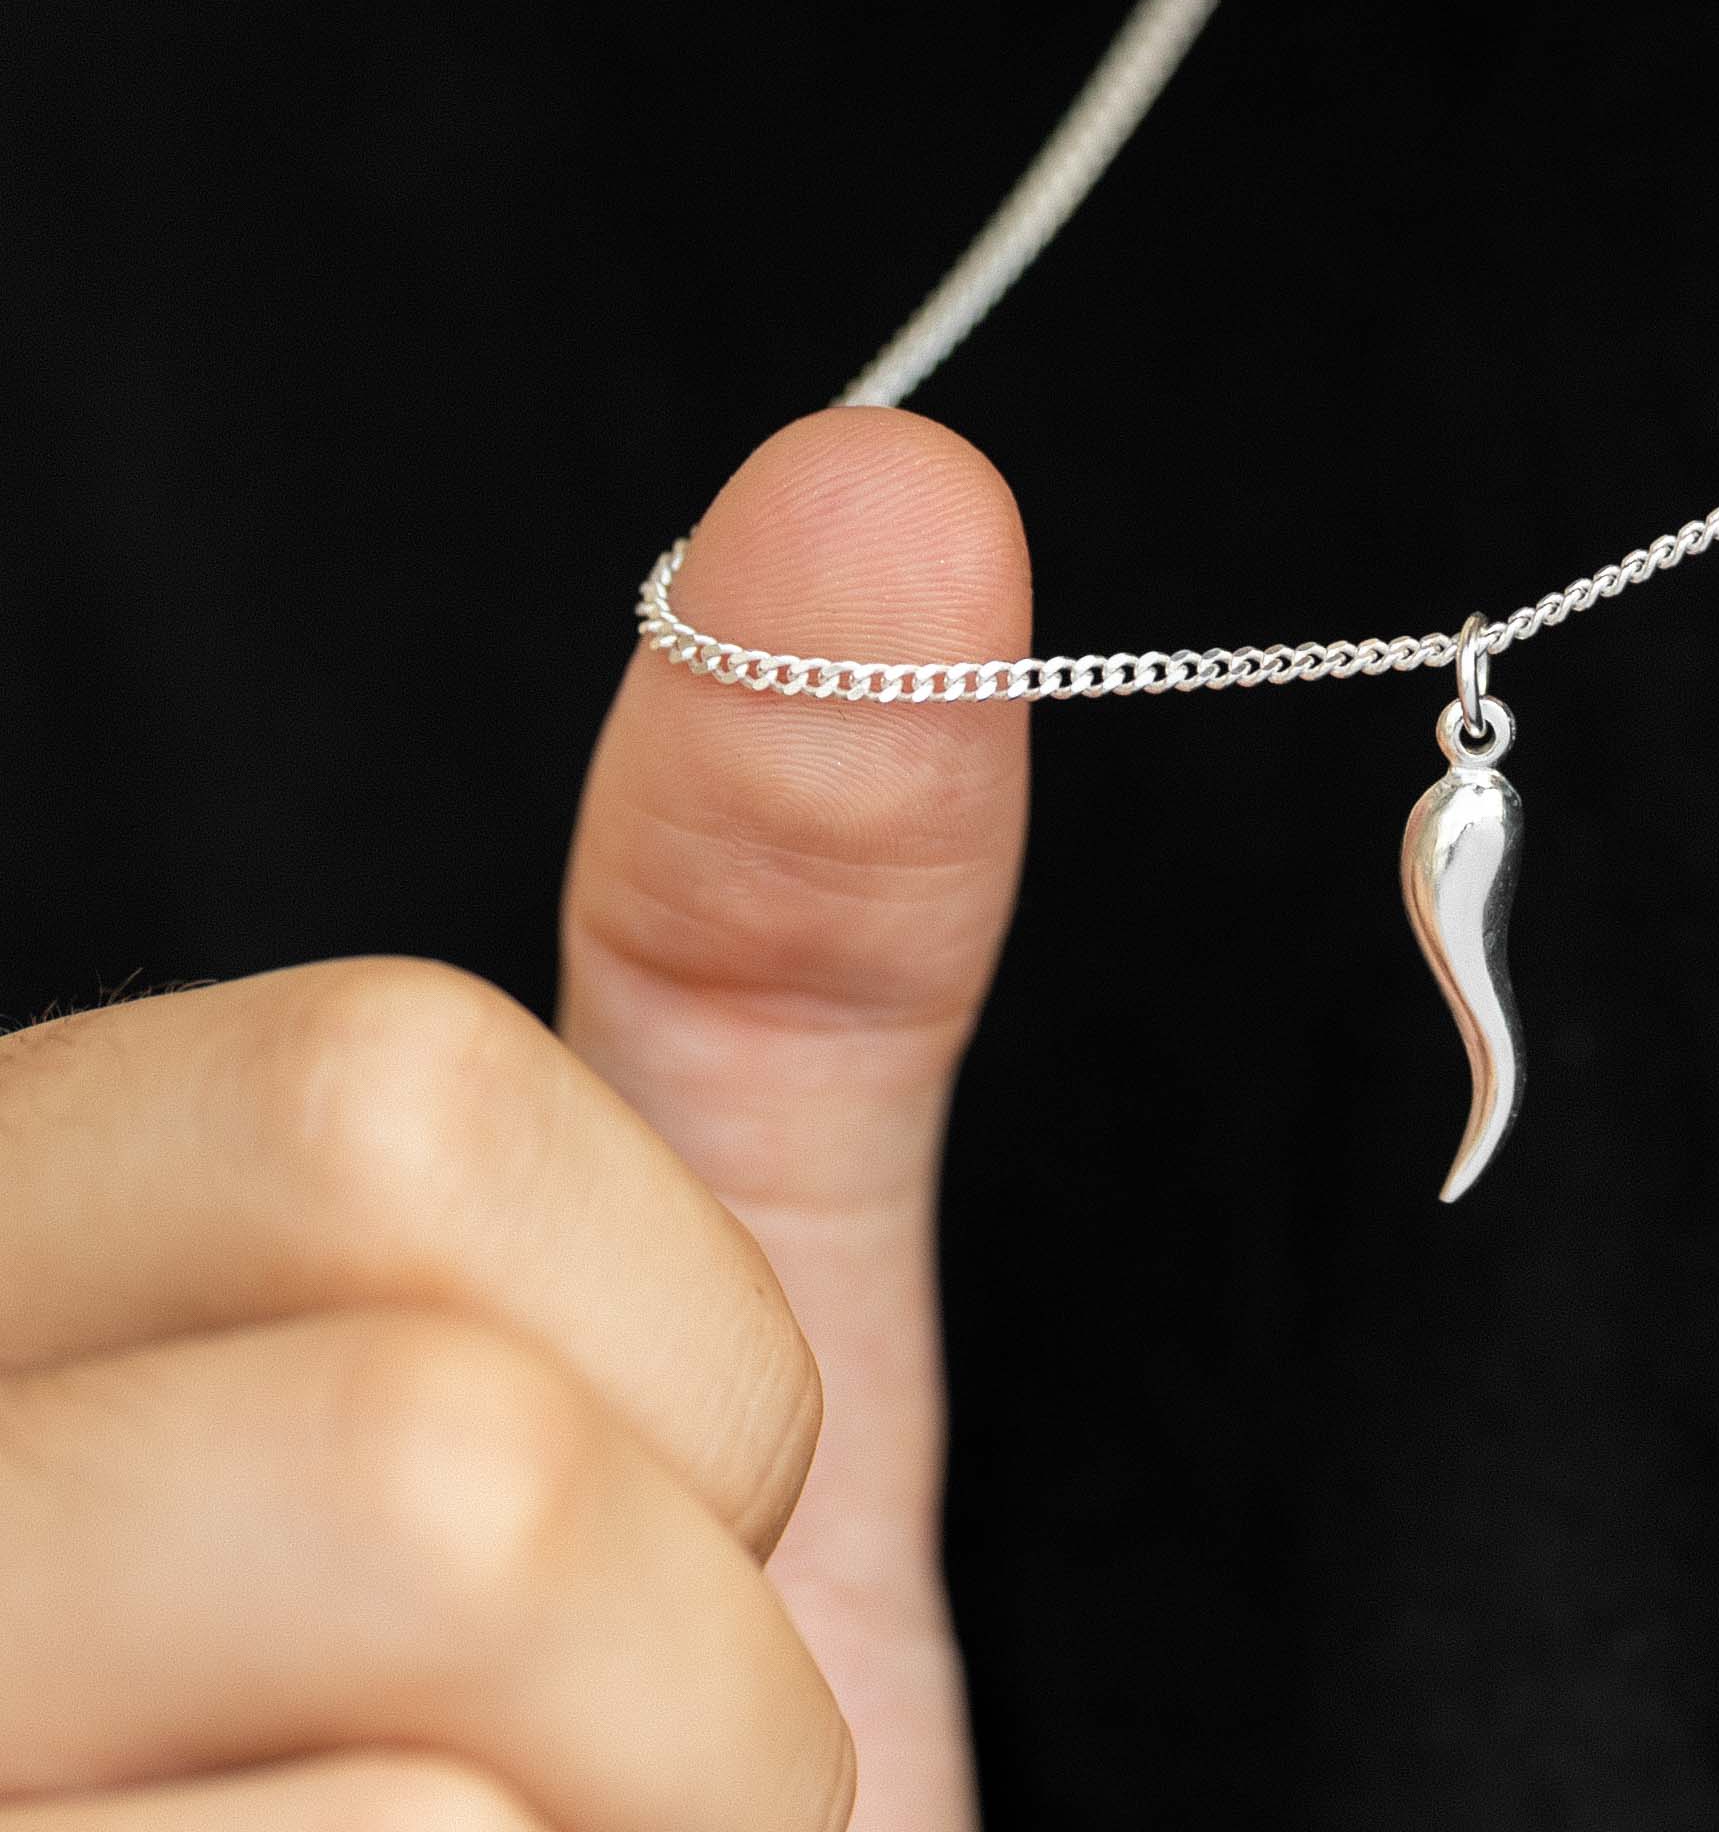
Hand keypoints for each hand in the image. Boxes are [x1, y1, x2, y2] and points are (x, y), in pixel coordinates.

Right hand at [0, 410, 1034, 1831]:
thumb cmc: (609, 1798)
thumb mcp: (712, 1328)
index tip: (662, 1497)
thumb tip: (891, 475)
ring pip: (426, 1780)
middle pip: (427, 1450)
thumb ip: (770, 924)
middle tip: (613, 1802)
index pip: (371, 1101)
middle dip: (693, 1670)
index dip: (675, 1327)